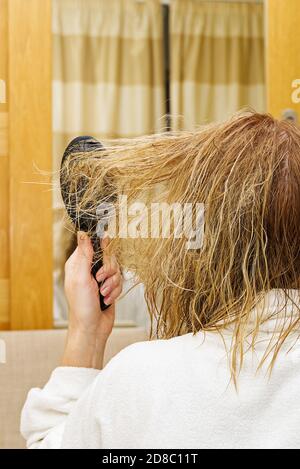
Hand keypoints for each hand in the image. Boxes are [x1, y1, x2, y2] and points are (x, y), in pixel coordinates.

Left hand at [62, 232, 121, 368]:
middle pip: (108, 256)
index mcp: (78, 263)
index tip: (105, 252)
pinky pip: (119, 281)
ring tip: (103, 294)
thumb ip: (84, 255)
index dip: (102, 249)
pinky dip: (115, 291)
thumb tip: (82, 233)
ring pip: (116, 269)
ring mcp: (100, 278)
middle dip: (108, 270)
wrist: (92, 328)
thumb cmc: (82, 306)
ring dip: (112, 283)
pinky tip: (107, 299)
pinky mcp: (109, 287)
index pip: (93, 245)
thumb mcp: (81, 278)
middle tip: (100, 280)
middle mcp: (89, 269)